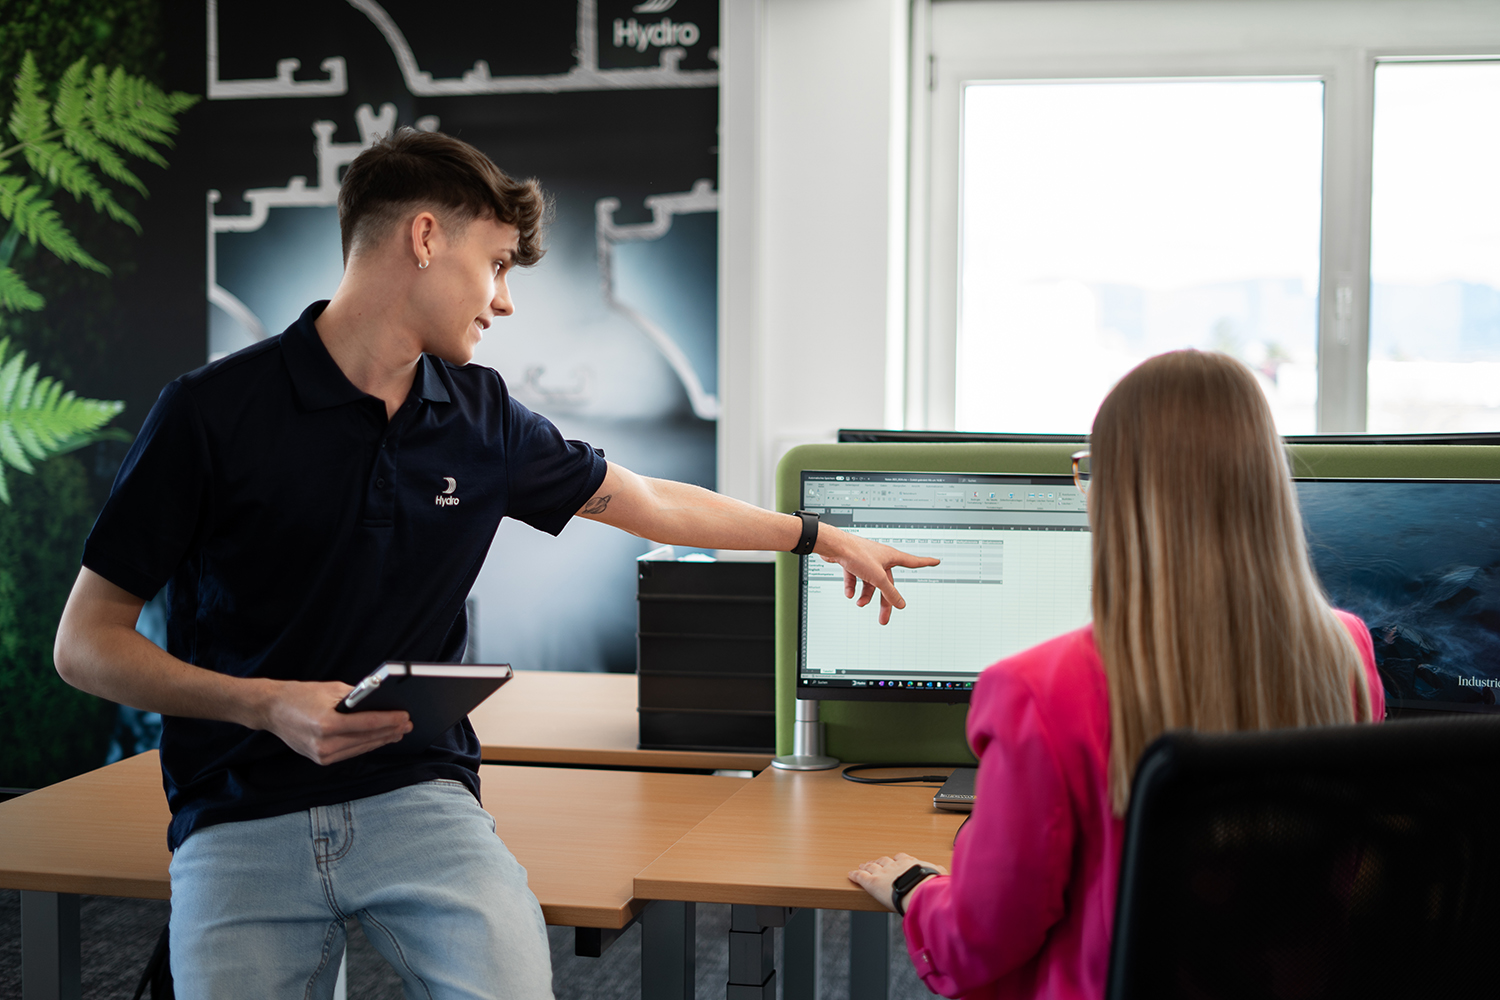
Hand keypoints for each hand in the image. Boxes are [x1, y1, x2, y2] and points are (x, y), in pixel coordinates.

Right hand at [258, 679, 411, 765]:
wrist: (272, 710)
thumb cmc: (301, 695)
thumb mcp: (331, 689)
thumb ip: (357, 697)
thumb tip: (383, 701)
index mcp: (326, 723)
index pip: (367, 723)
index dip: (390, 720)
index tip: (406, 716)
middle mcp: (324, 743)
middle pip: (367, 738)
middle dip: (390, 731)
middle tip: (407, 725)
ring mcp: (321, 754)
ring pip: (361, 748)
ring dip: (381, 740)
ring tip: (398, 732)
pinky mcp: (320, 759)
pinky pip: (350, 752)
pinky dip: (366, 745)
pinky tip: (379, 739)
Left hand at [818, 529, 940, 624]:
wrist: (833, 546)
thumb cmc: (856, 553)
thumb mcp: (877, 577)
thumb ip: (889, 592)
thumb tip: (900, 604)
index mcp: (890, 557)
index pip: (913, 562)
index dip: (925, 562)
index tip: (936, 561)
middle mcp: (880, 558)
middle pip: (886, 583)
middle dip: (884, 601)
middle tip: (884, 618)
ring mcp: (866, 560)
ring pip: (869, 582)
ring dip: (865, 595)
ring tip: (860, 603)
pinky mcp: (852, 562)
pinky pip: (855, 578)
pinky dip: (852, 587)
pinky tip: (849, 593)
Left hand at [848, 852, 948, 910]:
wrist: (920, 891)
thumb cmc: (931, 886)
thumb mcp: (940, 877)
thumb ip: (939, 873)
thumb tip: (943, 873)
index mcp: (912, 863)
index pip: (902, 858)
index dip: (897, 860)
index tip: (896, 860)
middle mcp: (896, 865)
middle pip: (885, 861)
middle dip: (880, 862)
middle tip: (876, 863)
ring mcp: (883, 873)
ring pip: (872, 867)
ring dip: (867, 866)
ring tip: (863, 866)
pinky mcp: (872, 882)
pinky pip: (861, 877)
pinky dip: (855, 875)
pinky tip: (851, 874)